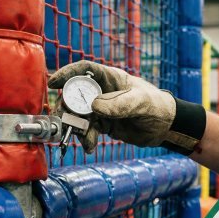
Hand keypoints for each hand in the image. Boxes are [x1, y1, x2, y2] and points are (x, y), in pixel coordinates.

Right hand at [48, 60, 204, 153]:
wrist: (165, 127)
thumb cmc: (156, 106)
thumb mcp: (140, 102)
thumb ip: (119, 104)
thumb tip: (95, 107)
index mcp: (110, 78)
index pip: (84, 70)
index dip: (67, 74)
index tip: (53, 82)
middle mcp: (101, 92)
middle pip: (75, 96)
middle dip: (68, 109)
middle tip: (67, 123)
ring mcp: (100, 109)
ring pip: (79, 116)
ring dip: (77, 129)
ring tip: (87, 141)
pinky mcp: (102, 124)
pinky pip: (87, 130)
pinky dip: (86, 139)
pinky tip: (90, 147)